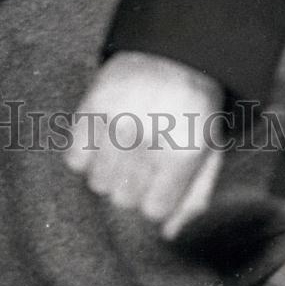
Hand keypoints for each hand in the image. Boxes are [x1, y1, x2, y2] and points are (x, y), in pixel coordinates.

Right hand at [64, 51, 223, 237]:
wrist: (173, 51)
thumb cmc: (194, 107)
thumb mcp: (209, 150)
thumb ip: (193, 196)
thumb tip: (168, 234)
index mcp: (180, 151)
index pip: (152, 210)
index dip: (155, 199)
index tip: (158, 183)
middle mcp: (146, 139)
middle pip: (122, 199)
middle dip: (133, 188)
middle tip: (140, 165)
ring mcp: (115, 122)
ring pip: (97, 183)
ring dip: (109, 174)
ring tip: (122, 153)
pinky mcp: (91, 107)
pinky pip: (75, 159)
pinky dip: (85, 156)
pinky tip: (101, 142)